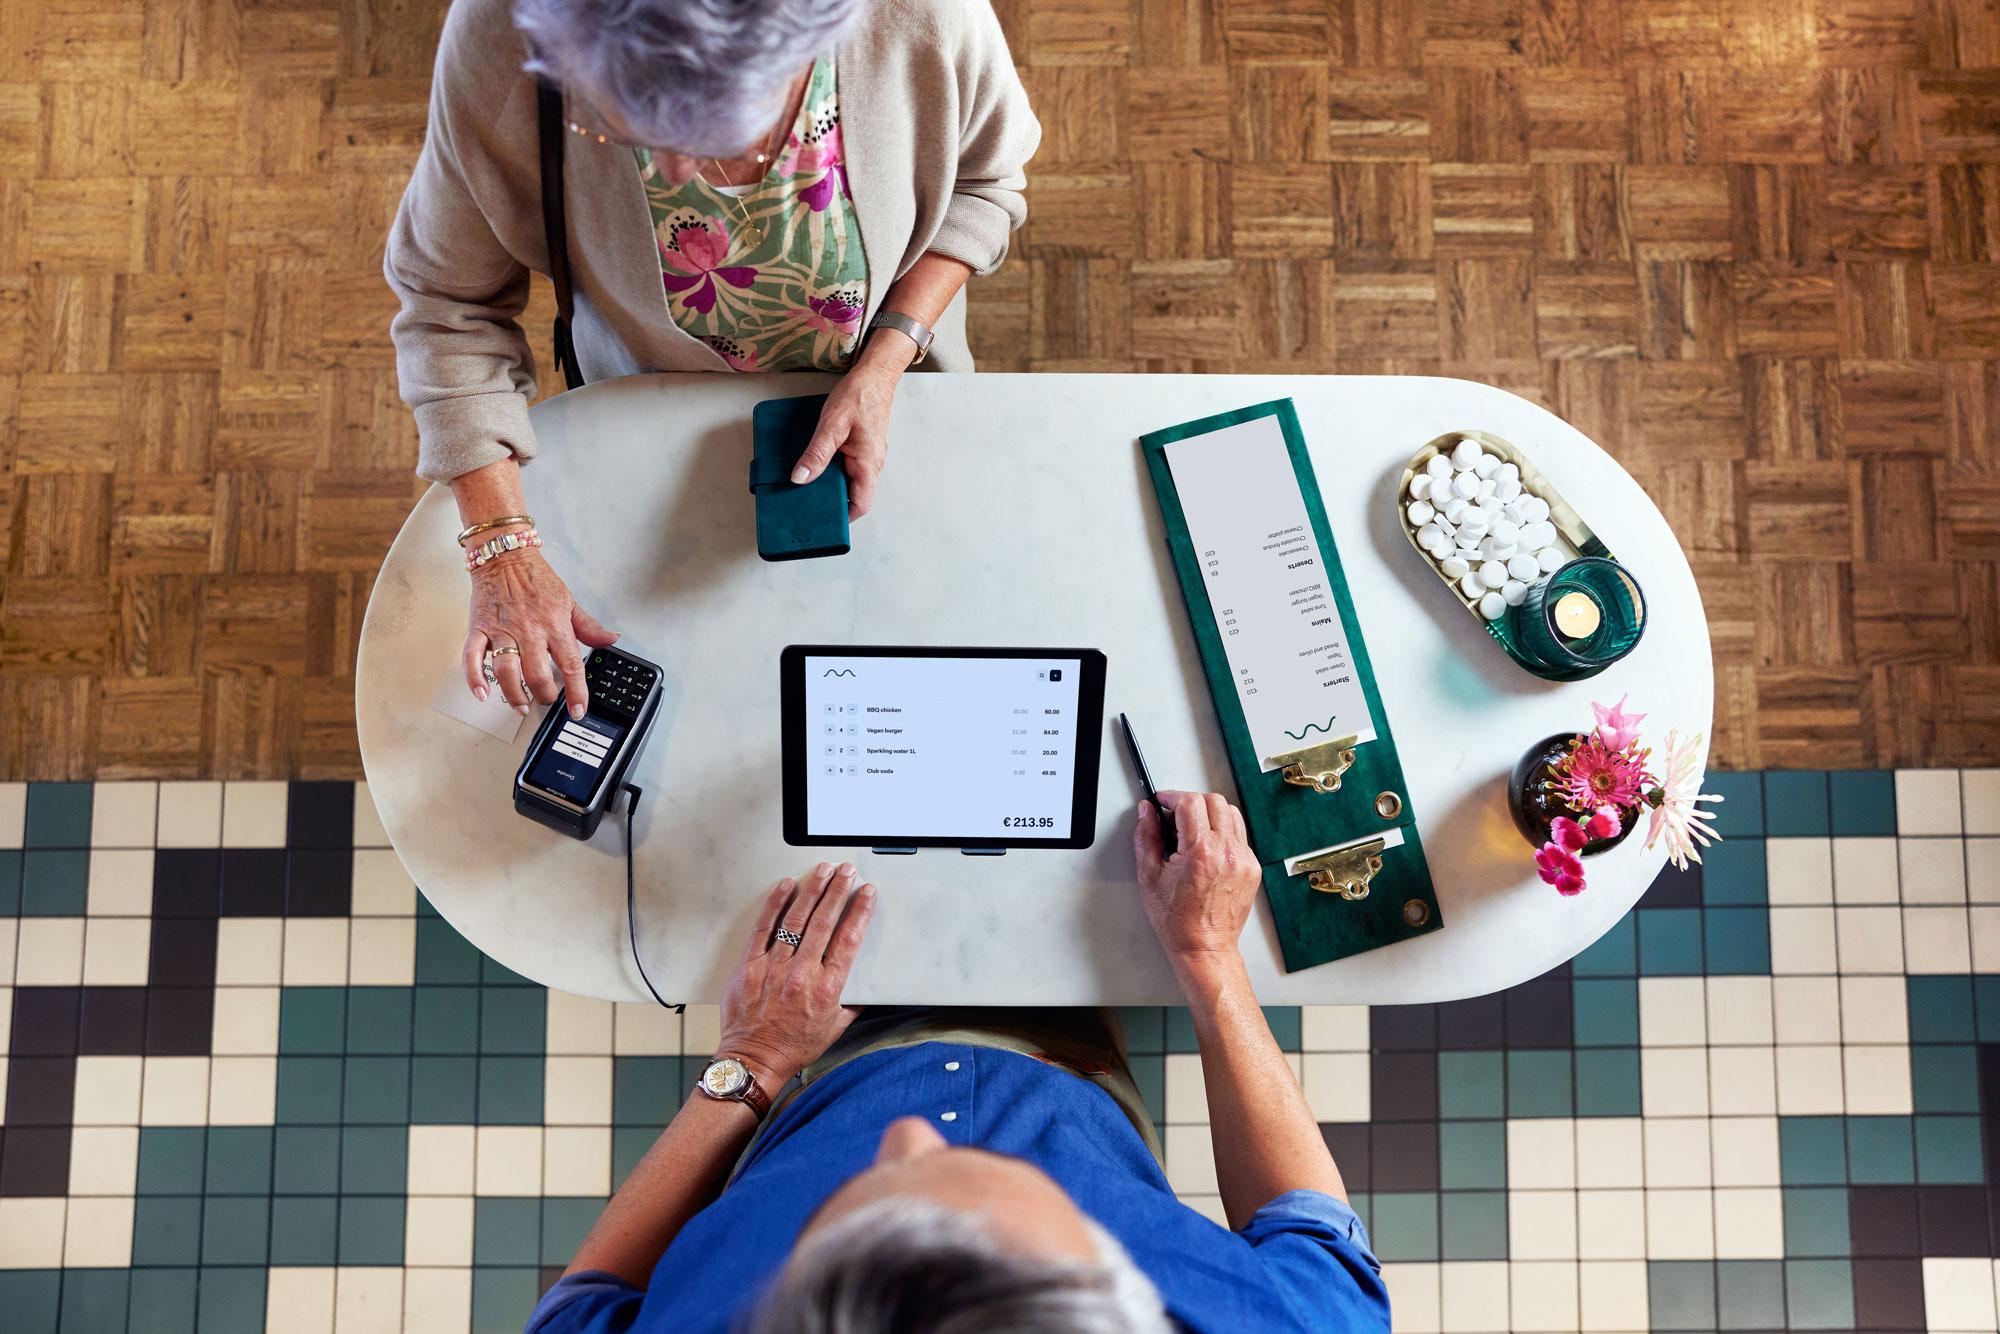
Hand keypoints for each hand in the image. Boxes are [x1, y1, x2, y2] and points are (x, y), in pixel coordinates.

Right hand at [461, 546, 617, 718]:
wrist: (505, 555)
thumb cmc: (536, 578)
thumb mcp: (569, 601)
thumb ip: (589, 627)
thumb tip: (612, 639)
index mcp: (554, 625)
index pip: (571, 665)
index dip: (576, 692)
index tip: (578, 710)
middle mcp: (529, 631)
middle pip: (537, 674)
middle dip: (544, 695)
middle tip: (547, 700)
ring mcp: (502, 631)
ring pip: (507, 671)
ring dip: (514, 693)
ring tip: (521, 705)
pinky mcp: (479, 629)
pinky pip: (472, 657)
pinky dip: (475, 678)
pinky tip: (482, 693)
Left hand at [717, 862, 877, 1088]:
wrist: (755, 1059)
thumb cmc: (794, 1046)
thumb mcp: (836, 1027)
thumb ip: (853, 1002)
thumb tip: (868, 984)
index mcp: (826, 988)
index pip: (848, 939)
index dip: (859, 911)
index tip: (866, 893)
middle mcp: (801, 974)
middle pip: (823, 922)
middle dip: (837, 891)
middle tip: (846, 871)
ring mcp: (772, 968)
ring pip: (796, 920)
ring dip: (811, 891)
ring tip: (822, 871)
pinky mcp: (749, 965)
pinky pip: (763, 928)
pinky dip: (775, 904)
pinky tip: (786, 886)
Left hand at [790, 354, 903, 520]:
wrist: (875, 375)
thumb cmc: (859, 395)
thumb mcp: (831, 425)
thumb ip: (816, 454)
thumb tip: (800, 478)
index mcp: (868, 463)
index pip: (861, 503)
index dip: (844, 516)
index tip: (824, 520)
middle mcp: (872, 463)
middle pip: (854, 494)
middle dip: (833, 500)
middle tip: (808, 500)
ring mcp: (869, 456)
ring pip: (851, 480)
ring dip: (831, 483)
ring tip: (809, 481)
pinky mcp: (863, 447)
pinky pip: (849, 466)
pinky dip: (834, 469)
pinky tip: (818, 461)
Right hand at [1132, 791, 1260, 969]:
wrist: (1204, 946)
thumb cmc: (1178, 920)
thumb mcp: (1149, 876)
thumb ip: (1146, 837)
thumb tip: (1146, 813)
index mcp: (1200, 852)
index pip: (1190, 802)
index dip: (1171, 796)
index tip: (1162, 801)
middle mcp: (1226, 852)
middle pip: (1213, 801)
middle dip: (1191, 801)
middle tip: (1174, 814)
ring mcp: (1243, 859)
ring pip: (1232, 814)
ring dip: (1210, 814)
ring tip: (1193, 830)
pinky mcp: (1252, 868)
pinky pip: (1240, 836)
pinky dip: (1223, 833)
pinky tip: (1207, 848)